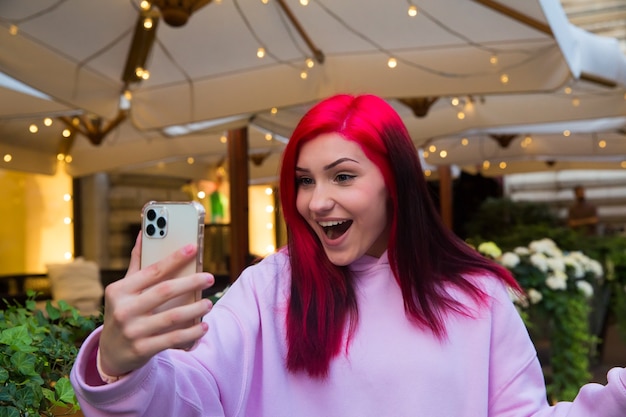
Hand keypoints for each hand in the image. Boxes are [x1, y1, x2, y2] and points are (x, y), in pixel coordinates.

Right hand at [98, 233, 213, 376]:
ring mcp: (132, 331)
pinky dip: (191, 332)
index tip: (193, 248)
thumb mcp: (123, 289)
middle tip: (210, 277)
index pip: (152, 270)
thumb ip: (136, 263)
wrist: (110, 352)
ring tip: (209, 303)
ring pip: (172, 317)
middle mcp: (124, 310)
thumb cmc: (123, 311)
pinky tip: (203, 326)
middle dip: (191, 282)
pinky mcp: (142, 349)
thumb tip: (143, 231)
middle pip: (165, 291)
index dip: (174, 258)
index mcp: (119, 290)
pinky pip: (173, 339)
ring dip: (195, 309)